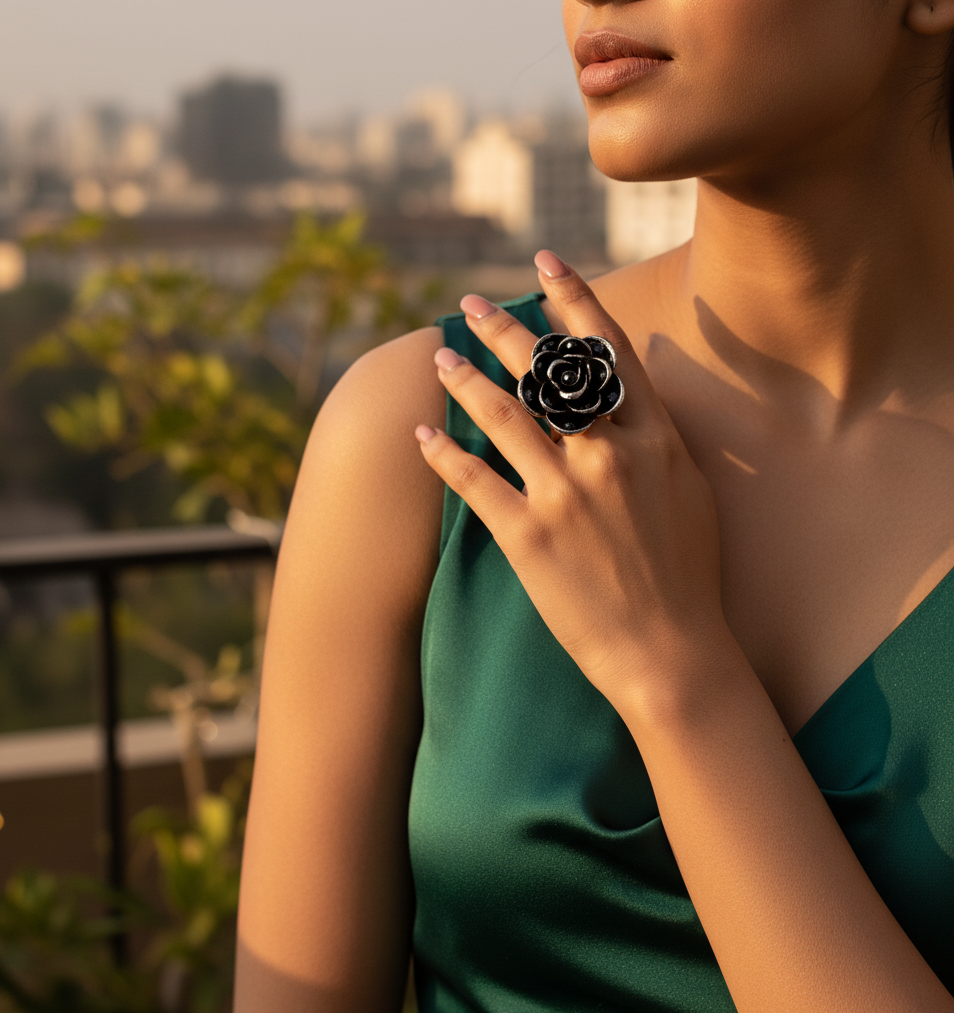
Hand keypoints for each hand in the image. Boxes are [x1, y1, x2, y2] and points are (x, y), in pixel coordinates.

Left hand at [416, 252, 728, 708]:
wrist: (673, 651)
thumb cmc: (689, 573)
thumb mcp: (690, 489)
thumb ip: (658, 436)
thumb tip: (636, 391)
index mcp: (653, 438)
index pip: (607, 350)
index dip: (573, 297)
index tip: (546, 261)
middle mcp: (608, 455)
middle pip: (546, 372)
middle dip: (504, 328)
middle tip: (470, 304)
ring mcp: (565, 494)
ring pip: (503, 415)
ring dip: (464, 379)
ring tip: (439, 358)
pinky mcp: (528, 536)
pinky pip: (474, 482)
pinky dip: (443, 455)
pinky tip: (422, 435)